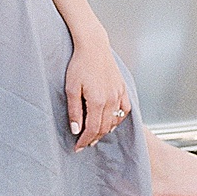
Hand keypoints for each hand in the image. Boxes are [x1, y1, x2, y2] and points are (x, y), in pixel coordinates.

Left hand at [66, 35, 130, 150]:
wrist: (94, 47)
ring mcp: (119, 94)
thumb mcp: (71, 89)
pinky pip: (125, 110)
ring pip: (116, 120)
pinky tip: (111, 122)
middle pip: (105, 127)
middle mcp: (112, 100)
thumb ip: (74, 111)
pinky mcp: (123, 88)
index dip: (84, 140)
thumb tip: (76, 130)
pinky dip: (118, 119)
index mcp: (98, 101)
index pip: (93, 129)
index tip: (77, 147)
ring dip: (106, 130)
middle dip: (94, 138)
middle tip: (84, 144)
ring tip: (95, 135)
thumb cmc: (79, 65)